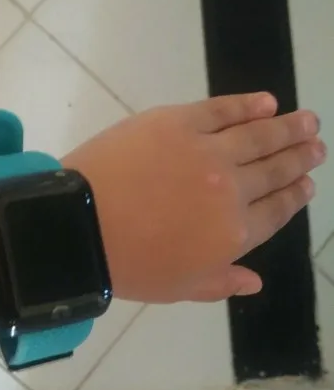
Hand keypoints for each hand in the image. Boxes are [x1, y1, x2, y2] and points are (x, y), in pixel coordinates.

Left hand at [63, 93, 325, 302]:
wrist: (80, 225)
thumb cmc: (127, 265)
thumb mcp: (178, 287)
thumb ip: (220, 282)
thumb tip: (256, 281)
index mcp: (234, 235)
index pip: (276, 211)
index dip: (295, 195)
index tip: (308, 183)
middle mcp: (232, 191)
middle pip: (274, 170)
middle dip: (299, 158)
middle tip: (317, 145)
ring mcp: (208, 152)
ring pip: (260, 136)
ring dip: (288, 127)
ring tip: (307, 120)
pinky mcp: (180, 123)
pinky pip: (224, 110)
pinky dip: (249, 105)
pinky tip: (268, 102)